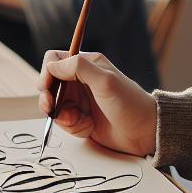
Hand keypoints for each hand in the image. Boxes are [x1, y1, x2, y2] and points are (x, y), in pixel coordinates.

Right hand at [37, 50, 158, 156]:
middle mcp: (81, 80)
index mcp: (87, 64)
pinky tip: (85, 128)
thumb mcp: (105, 81)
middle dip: (48, 97)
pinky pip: (64, 121)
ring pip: (55, 105)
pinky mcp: (81, 118)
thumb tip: (53, 65)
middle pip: (50, 84)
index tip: (47, 87)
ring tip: (77, 121)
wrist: (144, 132)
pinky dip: (71, 126)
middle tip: (51, 108)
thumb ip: (78, 68)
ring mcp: (80, 100)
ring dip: (61, 115)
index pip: (55, 60)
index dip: (47, 72)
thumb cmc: (130, 104)